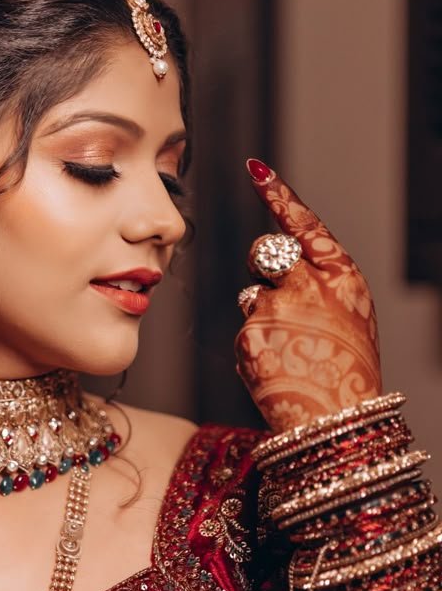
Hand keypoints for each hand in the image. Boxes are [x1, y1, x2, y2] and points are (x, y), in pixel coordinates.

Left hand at [235, 159, 381, 431]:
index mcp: (341, 276)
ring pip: (250, 296)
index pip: (304, 224)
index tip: (255, 168)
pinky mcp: (247, 337)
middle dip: (264, 265)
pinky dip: (255, 347)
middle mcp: (307, 286)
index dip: (279, 195)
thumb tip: (279, 264)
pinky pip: (243, 331)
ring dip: (262, 315)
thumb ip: (317, 283)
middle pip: (264, 251)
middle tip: (280, 295)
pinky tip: (276, 368)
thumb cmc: (348, 368)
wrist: (337, 421)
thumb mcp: (348, 315)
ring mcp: (274, 310)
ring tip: (289, 350)